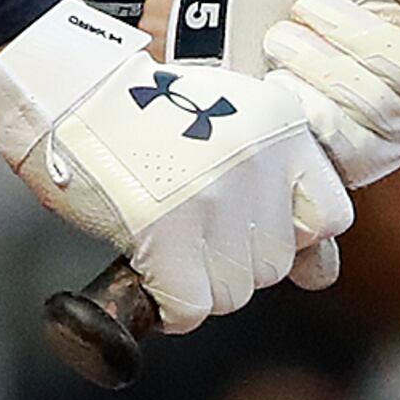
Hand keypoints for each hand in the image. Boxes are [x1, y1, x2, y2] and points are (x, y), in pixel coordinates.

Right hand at [0, 0, 351, 332]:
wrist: (69, 92)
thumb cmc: (143, 111)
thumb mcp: (230, 126)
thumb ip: (280, 192)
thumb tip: (321, 274)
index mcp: (282, 127)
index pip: (330, 218)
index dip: (291, 235)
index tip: (252, 225)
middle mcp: (258, 162)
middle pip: (275, 264)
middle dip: (233, 260)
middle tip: (189, 224)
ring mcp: (214, 197)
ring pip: (235, 291)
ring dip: (198, 281)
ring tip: (165, 238)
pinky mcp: (167, 230)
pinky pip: (191, 307)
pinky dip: (169, 303)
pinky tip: (150, 269)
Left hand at [159, 0, 399, 189]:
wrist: (229, 19)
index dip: (397, 11)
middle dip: (348, 32)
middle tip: (304, 6)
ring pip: (380, 105)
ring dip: (318, 62)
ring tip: (280, 38)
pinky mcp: (361, 162)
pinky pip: (347, 141)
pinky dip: (306, 102)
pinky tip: (279, 81)